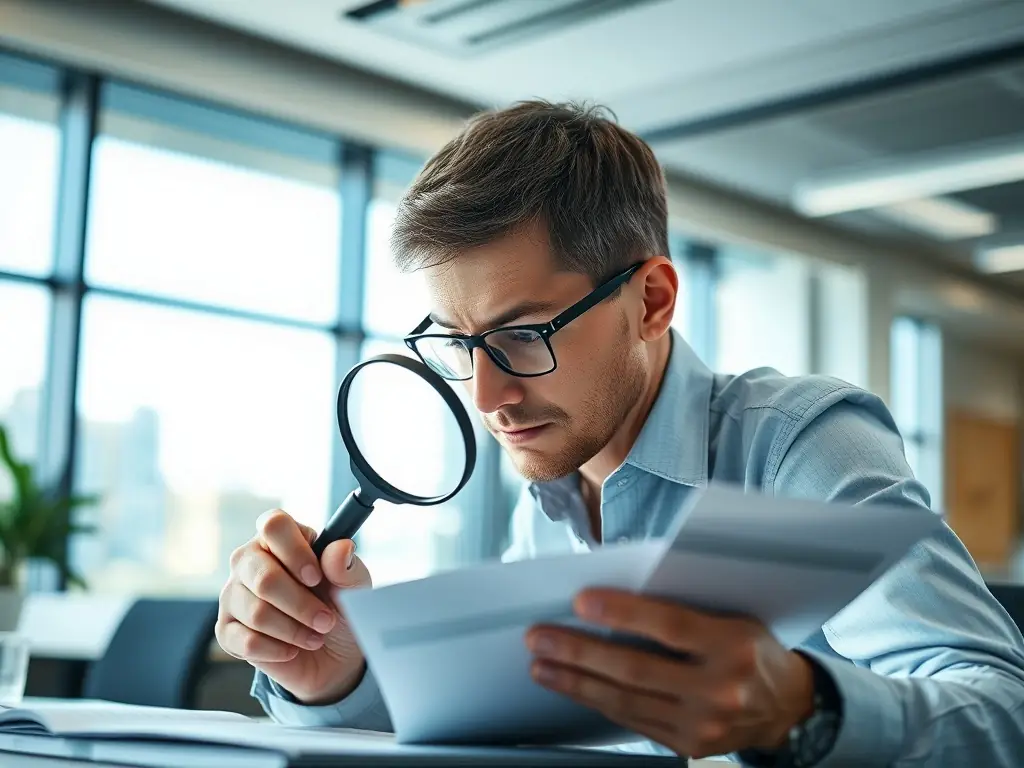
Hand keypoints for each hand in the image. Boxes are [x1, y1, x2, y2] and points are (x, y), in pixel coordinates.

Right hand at [216, 509, 371, 704]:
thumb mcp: (353, 587)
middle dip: (301, 604)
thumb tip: (340, 548)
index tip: (316, 577)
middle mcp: (250, 560)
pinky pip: (247, 641)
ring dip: (294, 630)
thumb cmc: (338, 607)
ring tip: (314, 636)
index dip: (295, 551)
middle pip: (263, 576)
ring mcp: (233, 594)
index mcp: (280, 538)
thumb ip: (347, 567)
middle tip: (326, 620)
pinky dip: (278, 650)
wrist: (331, 653)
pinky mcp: (227, 630)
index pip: (274, 525)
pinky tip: (292, 649)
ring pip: (256, 613)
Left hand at [525, 589, 813, 758]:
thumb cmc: (751, 649)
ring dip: (576, 681)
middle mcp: (719, 688)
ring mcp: (703, 723)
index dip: (622, 613)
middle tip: (540, 637)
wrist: (787, 707)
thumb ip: (681, 612)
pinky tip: (572, 686)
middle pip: (636, 668)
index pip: (669, 626)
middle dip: (580, 652)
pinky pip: (632, 720)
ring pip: (626, 700)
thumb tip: (612, 602)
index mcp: (732, 644)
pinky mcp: (688, 745)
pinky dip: (597, 701)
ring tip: (542, 664)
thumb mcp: (730, 617)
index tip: (580, 602)